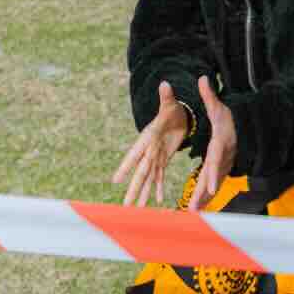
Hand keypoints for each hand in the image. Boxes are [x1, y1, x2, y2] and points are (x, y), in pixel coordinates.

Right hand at [114, 80, 189, 206]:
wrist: (177, 114)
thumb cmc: (171, 108)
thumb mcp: (169, 104)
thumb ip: (166, 97)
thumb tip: (165, 84)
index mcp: (148, 138)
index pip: (136, 153)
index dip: (127, 166)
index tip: (116, 179)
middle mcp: (149, 150)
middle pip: (140, 172)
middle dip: (133, 189)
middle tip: (125, 205)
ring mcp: (155, 157)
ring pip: (148, 178)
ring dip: (143, 193)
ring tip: (136, 209)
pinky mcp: (163, 160)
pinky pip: (160, 176)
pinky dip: (159, 188)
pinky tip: (157, 201)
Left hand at [188, 76, 238, 210]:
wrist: (244, 130)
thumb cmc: (230, 119)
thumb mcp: (220, 107)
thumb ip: (209, 96)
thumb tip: (203, 77)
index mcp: (221, 145)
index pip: (216, 160)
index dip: (213, 173)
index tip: (210, 186)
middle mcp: (223, 159)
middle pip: (213, 178)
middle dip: (205, 194)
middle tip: (195, 207)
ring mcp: (223, 167)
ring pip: (212, 185)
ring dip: (202, 200)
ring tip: (192, 214)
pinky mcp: (220, 172)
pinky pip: (212, 186)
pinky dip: (205, 199)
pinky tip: (195, 210)